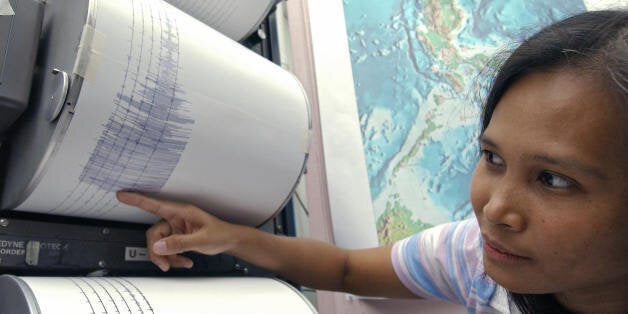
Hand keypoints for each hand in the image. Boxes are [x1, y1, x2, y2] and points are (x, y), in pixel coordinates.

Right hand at [116, 191, 240, 271]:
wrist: (230, 241)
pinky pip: (166, 250)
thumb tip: (159, 247)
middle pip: (154, 234)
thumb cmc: (220, 234)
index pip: (155, 205)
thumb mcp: (201, 239)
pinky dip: (173, 259)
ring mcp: (176, 230)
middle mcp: (176, 219)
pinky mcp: (177, 239)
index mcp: (181, 212)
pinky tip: (185, 262)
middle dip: (157, 251)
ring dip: (167, 257)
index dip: (136, 200)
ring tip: (181, 263)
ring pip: (159, 244)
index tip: (121, 195)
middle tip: (164, 264)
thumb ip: (179, 243)